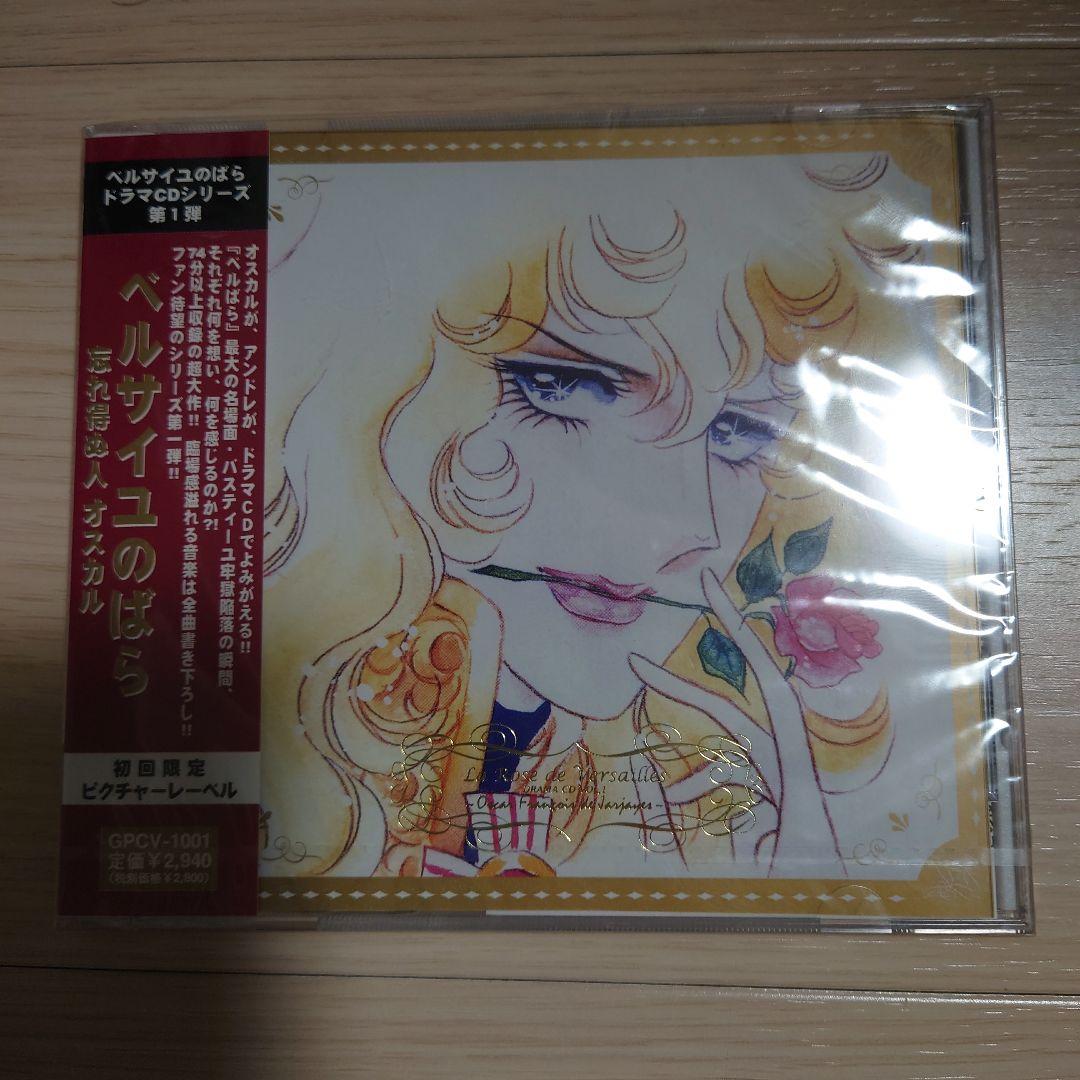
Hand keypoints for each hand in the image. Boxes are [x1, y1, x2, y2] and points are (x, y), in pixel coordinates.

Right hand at [629, 568, 843, 876]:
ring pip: (721, 757)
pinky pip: (728, 783)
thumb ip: (760, 849)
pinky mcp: (772, 796)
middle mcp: (785, 762)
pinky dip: (704, 797)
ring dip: (690, 776)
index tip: (710, 590)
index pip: (767, 684)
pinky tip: (687, 820)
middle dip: (683, 685)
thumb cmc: (825, 892)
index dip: (741, 633)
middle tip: (637, 656)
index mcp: (796, 766)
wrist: (857, 909)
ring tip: (665, 802)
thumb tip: (746, 835)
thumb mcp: (793, 876)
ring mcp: (776, 777)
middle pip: (728, 710)